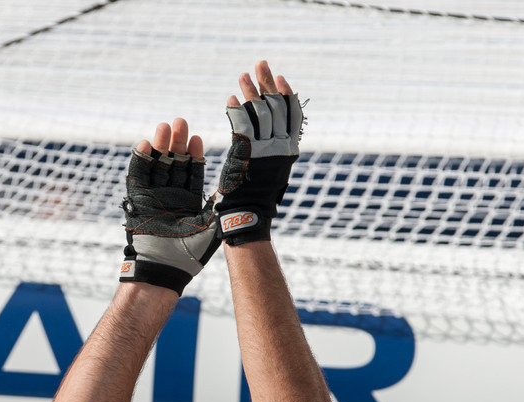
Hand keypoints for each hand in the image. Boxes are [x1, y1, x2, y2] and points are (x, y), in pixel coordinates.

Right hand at [120, 117, 219, 293]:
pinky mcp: (137, 200)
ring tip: (165, 126)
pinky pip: (138, 175)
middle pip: (174, 163)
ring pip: (157, 165)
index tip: (197, 138)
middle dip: (177, 143)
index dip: (194, 154)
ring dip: (160, 145)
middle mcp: (171, 195)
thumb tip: (233, 185)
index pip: (192, 171)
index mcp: (188, 201)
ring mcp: (153, 196)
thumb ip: (218, 204)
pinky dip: (140, 159)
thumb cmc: (190, 255)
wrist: (164, 269)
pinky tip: (147, 143)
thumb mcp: (210, 226)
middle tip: (181, 122)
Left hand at [215, 60, 302, 245]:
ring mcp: (264, 149)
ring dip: (250, 91)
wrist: (249, 215)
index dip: (286, 94)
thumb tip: (277, 133)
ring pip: (259, 112)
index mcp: (289, 150)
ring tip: (242, 75)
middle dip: (266, 83)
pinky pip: (242, 124)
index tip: (280, 78)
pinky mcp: (247, 153)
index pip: (292, 114)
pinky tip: (231, 100)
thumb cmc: (258, 197)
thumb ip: (275, 150)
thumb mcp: (273, 170)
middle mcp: (280, 147)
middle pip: (276, 106)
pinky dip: (236, 110)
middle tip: (260, 64)